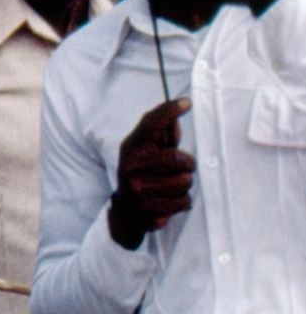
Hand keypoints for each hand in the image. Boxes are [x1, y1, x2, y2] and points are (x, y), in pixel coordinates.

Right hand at [112, 97, 194, 247]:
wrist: (126, 211)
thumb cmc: (144, 174)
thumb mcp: (148, 152)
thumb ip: (162, 135)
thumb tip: (176, 115)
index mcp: (132, 147)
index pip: (151, 123)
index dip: (169, 110)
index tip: (187, 102)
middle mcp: (131, 165)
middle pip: (178, 159)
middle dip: (187, 165)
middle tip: (182, 169)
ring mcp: (138, 188)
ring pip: (184, 182)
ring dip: (185, 185)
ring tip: (171, 186)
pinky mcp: (149, 208)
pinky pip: (184, 201)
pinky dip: (182, 202)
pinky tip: (169, 200)